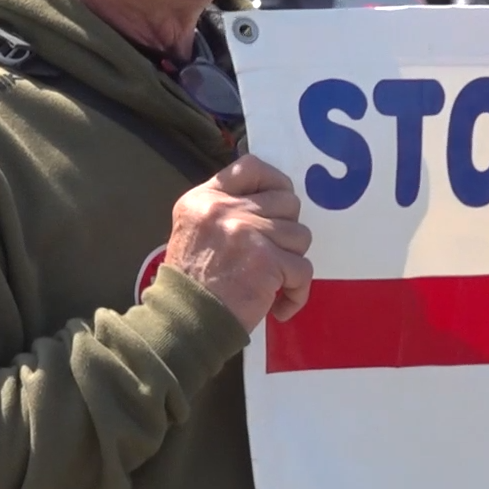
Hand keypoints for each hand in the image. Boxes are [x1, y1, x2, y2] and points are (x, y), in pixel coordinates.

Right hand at [165, 155, 313, 331]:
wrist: (185, 321)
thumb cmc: (192, 282)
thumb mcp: (195, 229)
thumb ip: (226, 210)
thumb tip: (272, 201)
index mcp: (206, 198)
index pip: (252, 166)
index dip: (275, 183)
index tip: (278, 206)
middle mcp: (225, 208)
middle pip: (287, 202)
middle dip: (287, 229)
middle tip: (273, 253)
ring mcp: (247, 232)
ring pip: (300, 235)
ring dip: (292, 261)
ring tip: (272, 280)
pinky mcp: (267, 260)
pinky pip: (303, 269)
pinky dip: (297, 292)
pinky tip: (280, 304)